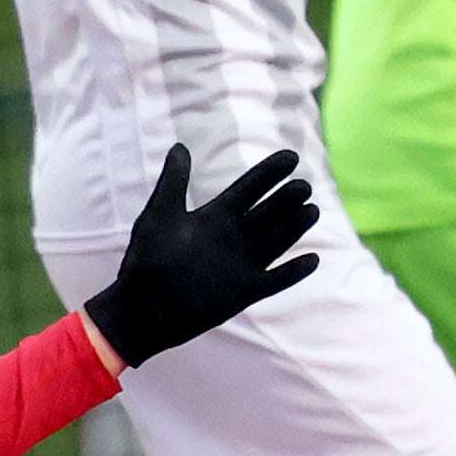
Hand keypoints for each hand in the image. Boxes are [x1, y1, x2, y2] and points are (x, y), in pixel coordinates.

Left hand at [83, 145, 319, 368]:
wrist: (142, 309)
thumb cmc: (147, 260)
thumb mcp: (160, 215)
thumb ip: (174, 182)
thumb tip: (180, 146)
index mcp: (215, 216)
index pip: (250, 188)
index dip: (270, 172)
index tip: (291, 157)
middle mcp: (233, 237)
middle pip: (270, 212)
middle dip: (288, 198)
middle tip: (303, 186)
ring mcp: (241, 265)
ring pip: (277, 241)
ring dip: (295, 227)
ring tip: (312, 211)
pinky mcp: (245, 292)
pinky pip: (276, 280)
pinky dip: (293, 272)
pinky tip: (313, 259)